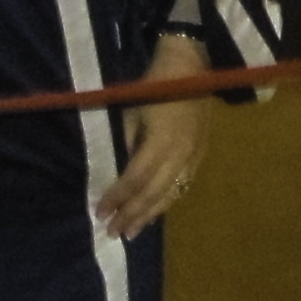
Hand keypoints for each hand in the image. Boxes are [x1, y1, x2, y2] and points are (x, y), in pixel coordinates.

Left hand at [97, 34, 213, 240]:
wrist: (192, 67)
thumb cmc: (155, 85)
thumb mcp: (133, 112)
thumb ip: (129, 144)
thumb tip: (121, 172)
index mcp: (161, 141)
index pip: (135, 179)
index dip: (117, 198)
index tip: (100, 212)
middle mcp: (180, 155)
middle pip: (153, 193)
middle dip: (131, 214)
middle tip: (113, 232)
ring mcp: (193, 157)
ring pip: (170, 195)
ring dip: (149, 215)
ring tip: (131, 232)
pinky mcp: (200, 156)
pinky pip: (182, 186)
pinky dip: (165, 202)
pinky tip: (154, 213)